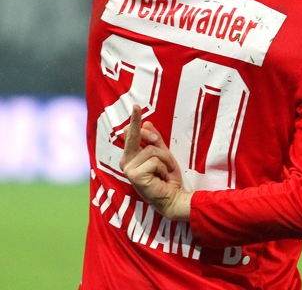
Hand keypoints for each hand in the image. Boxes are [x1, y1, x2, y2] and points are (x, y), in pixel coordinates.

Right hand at [120, 105, 191, 220]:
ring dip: (164, 159)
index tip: (136, 106)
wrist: (173, 196)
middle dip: (148, 134)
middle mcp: (126, 161)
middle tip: (157, 141)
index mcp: (131, 155)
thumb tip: (147, 121)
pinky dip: (163, 167)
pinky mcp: (134, 175)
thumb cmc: (167, 177)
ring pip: (151, 149)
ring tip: (164, 171)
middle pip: (134, 135)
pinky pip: (154, 160)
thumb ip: (154, 140)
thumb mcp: (163, 154)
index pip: (130, 133)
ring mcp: (128, 169)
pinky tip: (161, 178)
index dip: (135, 120)